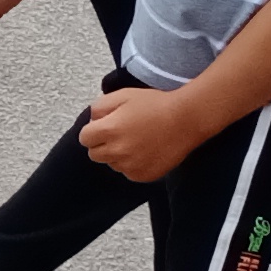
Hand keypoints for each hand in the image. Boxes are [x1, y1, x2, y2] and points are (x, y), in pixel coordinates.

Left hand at [76, 82, 195, 183]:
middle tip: (120, 133)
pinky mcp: (143, 176)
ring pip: (112, 164)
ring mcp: (130, 166)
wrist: (186, 120)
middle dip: (102, 144)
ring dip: (117, 155)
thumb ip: (99, 107)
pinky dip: (132, 164)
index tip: (106, 126)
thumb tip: (92, 121)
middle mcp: (117, 151)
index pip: (85, 138)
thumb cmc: (155, 104)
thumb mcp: (123, 95)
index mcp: (108, 130)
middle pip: (95, 154)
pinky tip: (146, 151)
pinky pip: (128, 172)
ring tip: (137, 140)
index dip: (94, 130)